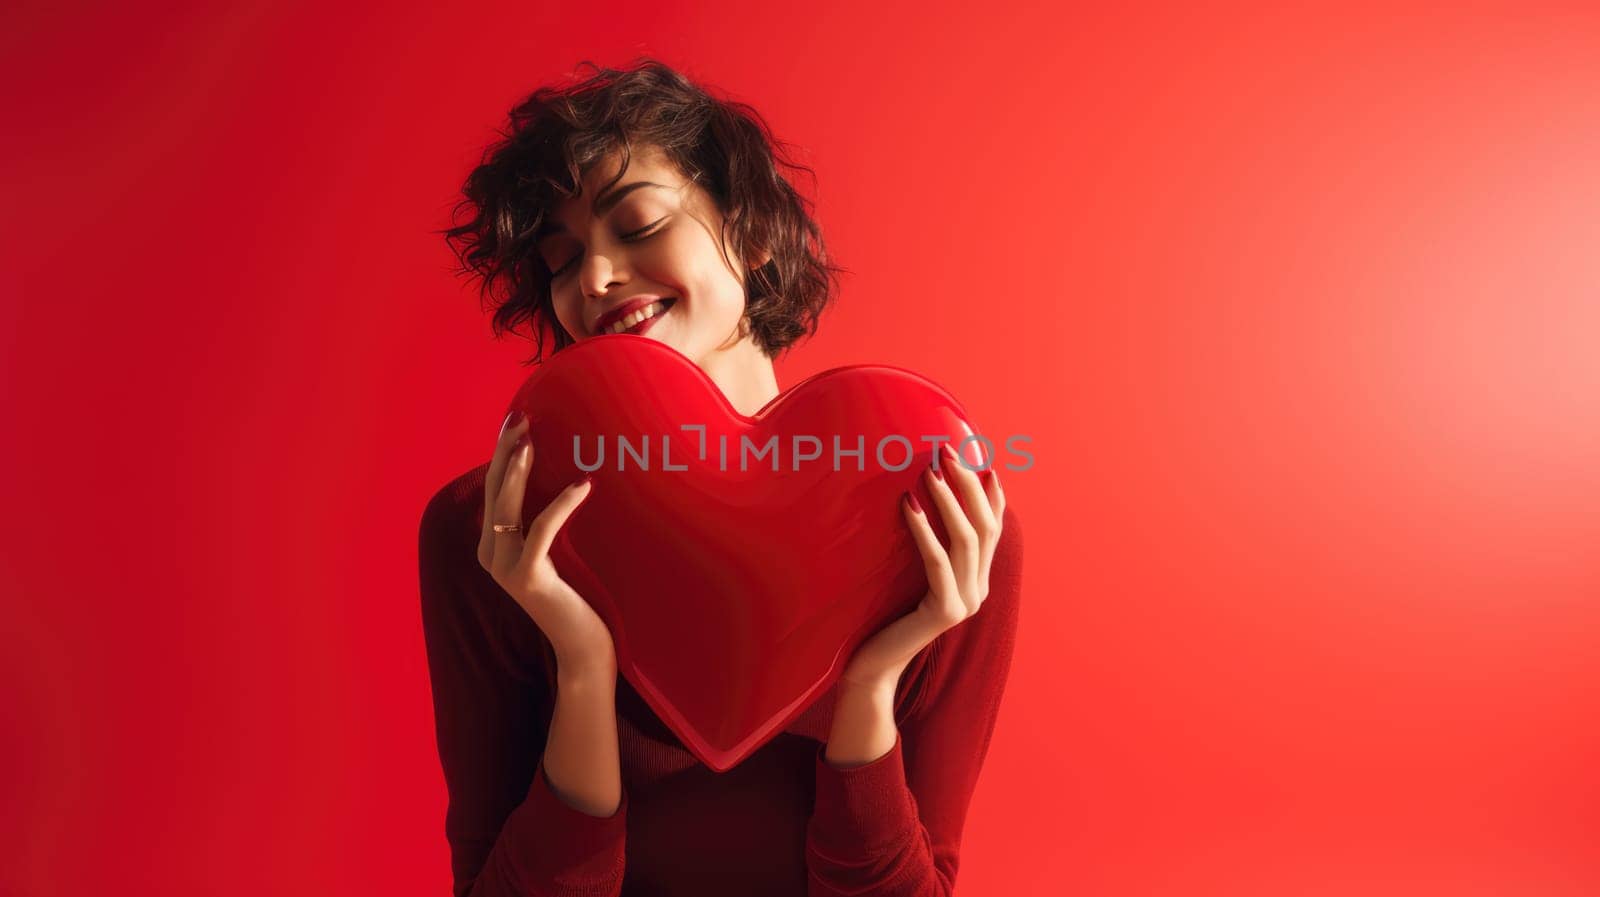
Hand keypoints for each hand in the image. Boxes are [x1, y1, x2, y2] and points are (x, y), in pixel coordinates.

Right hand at [477, 411, 615, 676]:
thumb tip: (560, 476)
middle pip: (495, 491)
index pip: (494, 489)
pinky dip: (561, 504)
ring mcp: (505, 567)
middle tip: (521, 417)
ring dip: (518, 470)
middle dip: (506, 450)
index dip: (501, 453)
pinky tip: (583, 484)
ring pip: (507, 507)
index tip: (514, 420)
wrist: (581, 645)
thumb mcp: (555, 552)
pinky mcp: (527, 577)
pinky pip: (542, 530)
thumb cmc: (576, 595)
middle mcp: (491, 554)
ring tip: (533, 439)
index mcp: (493, 545)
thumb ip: (544, 523)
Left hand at [839, 442, 1005, 693]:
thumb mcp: (910, 575)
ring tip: (930, 470)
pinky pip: (937, 562)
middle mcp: (978, 591)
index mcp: (976, 581)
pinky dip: (924, 530)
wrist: (873, 666)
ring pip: (966, 540)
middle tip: (947, 451)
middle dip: (968, 485)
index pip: (993, 529)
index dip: (992, 495)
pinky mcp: (945, 612)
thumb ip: (927, 549)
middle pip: (985, 527)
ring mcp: (966, 603)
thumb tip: (922, 499)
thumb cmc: (884, 617)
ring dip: (949, 500)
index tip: (981, 460)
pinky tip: (909, 505)